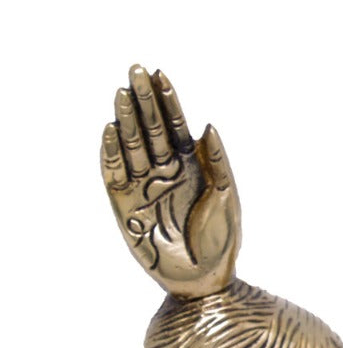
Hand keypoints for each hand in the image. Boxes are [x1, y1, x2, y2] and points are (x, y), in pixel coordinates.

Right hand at [101, 65, 240, 296]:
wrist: (204, 278)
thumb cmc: (222, 238)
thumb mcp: (227, 196)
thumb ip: (216, 162)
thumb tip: (207, 125)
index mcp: (192, 165)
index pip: (176, 125)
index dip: (167, 99)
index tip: (159, 74)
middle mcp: (165, 170)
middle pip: (151, 127)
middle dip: (143, 99)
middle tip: (134, 69)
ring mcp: (144, 186)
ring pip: (132, 145)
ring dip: (126, 119)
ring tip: (121, 92)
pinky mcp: (125, 206)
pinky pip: (114, 174)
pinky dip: (111, 152)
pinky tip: (110, 130)